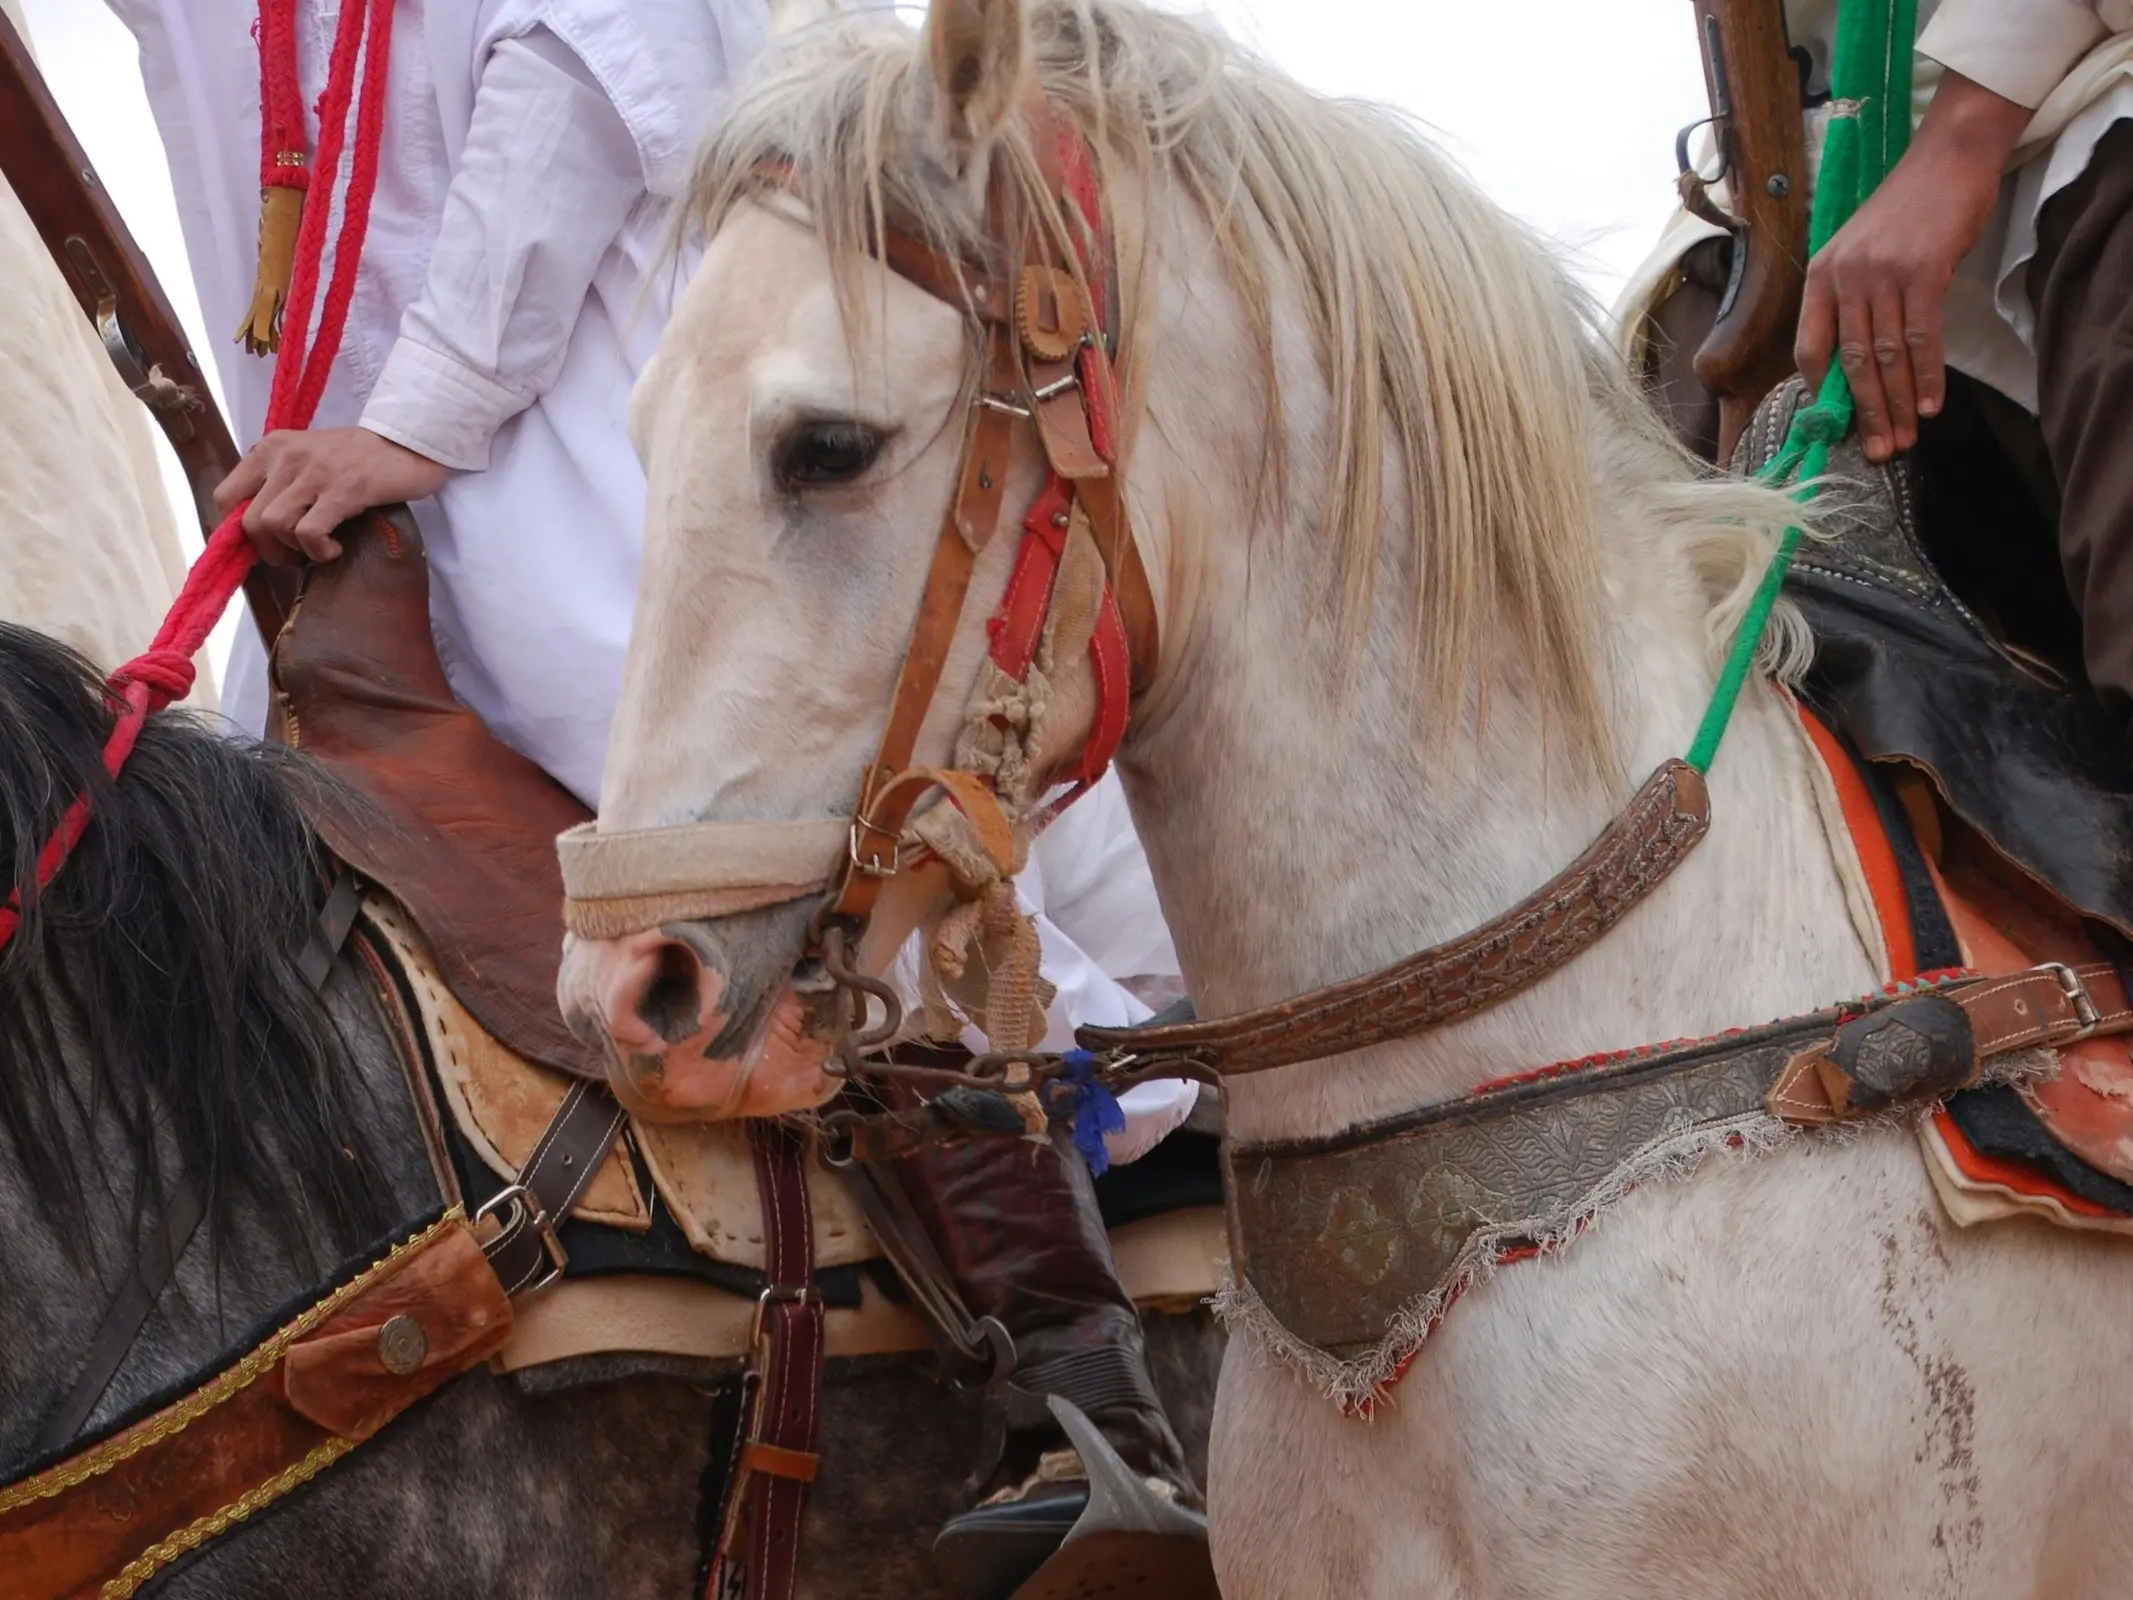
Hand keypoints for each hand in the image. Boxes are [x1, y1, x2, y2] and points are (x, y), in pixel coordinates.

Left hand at [213, 426, 449, 563]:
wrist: (409, 442)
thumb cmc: (361, 458)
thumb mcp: (309, 458)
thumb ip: (280, 479)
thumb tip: (256, 524)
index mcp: (271, 448)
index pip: (225, 496)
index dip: (235, 532)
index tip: (261, 545)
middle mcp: (285, 456)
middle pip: (248, 520)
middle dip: (268, 550)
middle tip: (295, 554)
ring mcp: (314, 472)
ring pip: (273, 526)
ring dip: (294, 551)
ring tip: (318, 548)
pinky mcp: (343, 489)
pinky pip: (309, 533)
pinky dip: (318, 551)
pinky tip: (335, 548)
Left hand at [1795, 71, 2029, 462]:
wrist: (1947, 158)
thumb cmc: (1908, 211)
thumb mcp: (1861, 252)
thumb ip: (1851, 301)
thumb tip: (1853, 362)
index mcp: (1820, 276)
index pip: (1810, 349)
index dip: (1824, 391)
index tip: (1840, 423)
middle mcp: (1844, 277)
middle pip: (1850, 362)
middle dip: (1864, 413)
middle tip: (1878, 451)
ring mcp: (1882, 274)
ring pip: (1886, 355)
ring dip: (1896, 404)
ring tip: (1905, 439)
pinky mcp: (1923, 272)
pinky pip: (1921, 336)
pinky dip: (1926, 375)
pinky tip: (1929, 405)